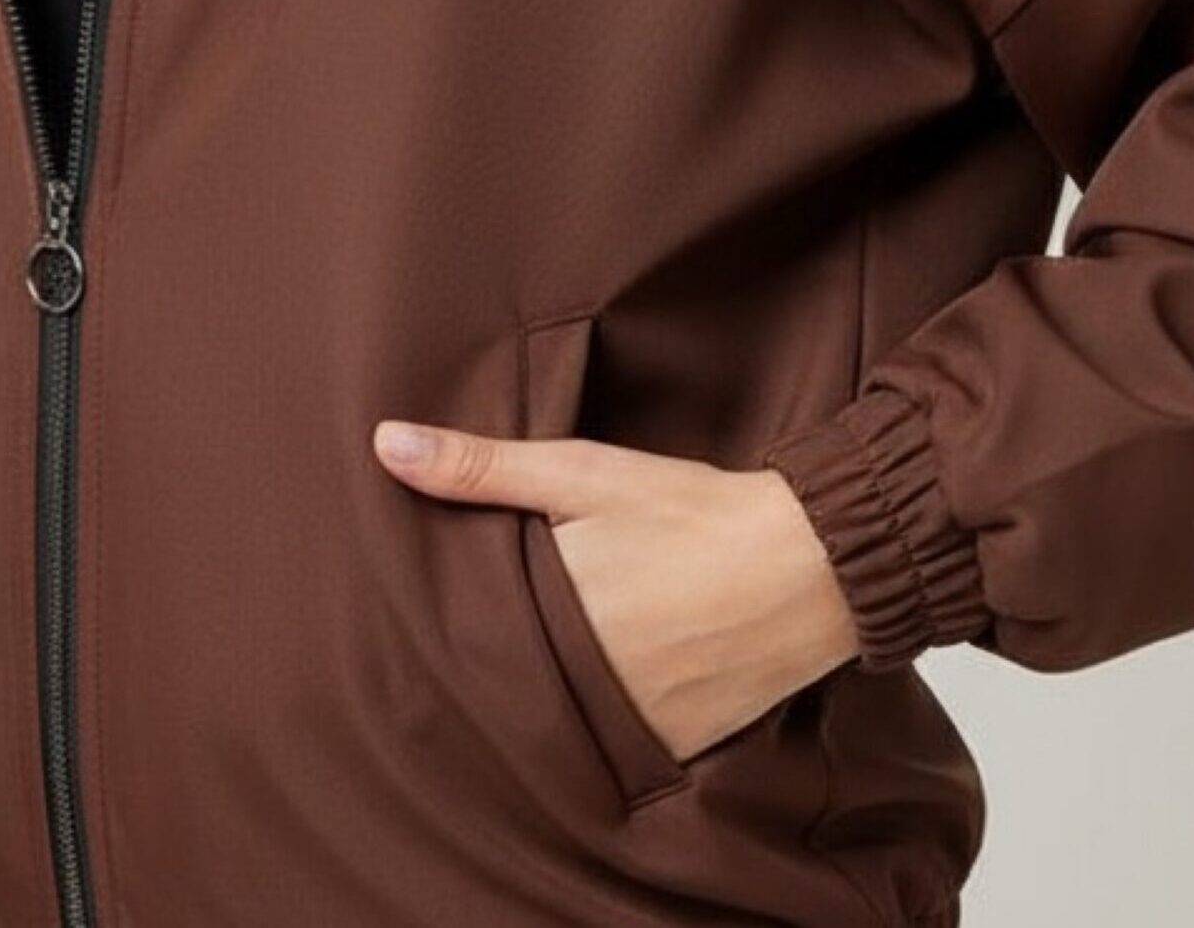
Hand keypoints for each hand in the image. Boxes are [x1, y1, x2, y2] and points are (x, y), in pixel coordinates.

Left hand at [371, 415, 859, 763]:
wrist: (809, 564)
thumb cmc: (691, 512)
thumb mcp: (582, 475)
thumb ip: (482, 466)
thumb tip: (384, 444)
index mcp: (547, 619)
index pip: (466, 633)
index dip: (455, 615)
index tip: (439, 601)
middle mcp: (580, 686)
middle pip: (511, 677)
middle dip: (503, 652)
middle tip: (512, 616)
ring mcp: (625, 727)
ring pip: (559, 714)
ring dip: (550, 688)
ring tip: (558, 645)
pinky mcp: (668, 750)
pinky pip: (611, 742)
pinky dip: (601, 715)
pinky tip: (609, 675)